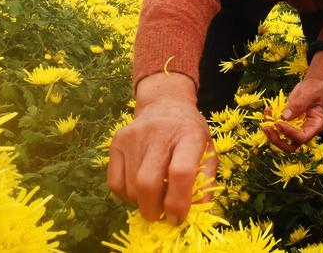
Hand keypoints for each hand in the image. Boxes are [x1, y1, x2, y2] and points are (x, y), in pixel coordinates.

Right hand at [107, 73, 216, 224]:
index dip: (179, 202)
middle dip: (154, 210)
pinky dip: (126, 195)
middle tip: (162, 216)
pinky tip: (138, 188)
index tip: (179, 218)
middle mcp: (159, 134)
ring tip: (154, 195)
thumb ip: (205, 182)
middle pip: (148, 183)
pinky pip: (114, 183)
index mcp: (189, 136)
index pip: (181, 172)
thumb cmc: (189, 133)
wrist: (165, 104)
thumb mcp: (208, 151)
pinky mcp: (116, 142)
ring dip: (142, 203)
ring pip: (131, 188)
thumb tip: (198, 213)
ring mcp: (134, 137)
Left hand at [263, 77, 322, 151]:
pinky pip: (277, 128)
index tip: (278, 122)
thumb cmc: (315, 89)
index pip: (301, 137)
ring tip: (266, 117)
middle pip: (290, 146)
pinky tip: (268, 111)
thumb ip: (298, 105)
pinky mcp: (288, 123)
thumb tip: (284, 116)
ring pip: (281, 139)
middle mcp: (306, 131)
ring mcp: (296, 128)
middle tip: (267, 128)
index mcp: (315, 126)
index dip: (289, 133)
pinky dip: (270, 121)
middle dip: (276, 140)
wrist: (312, 85)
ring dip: (271, 131)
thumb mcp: (308, 95)